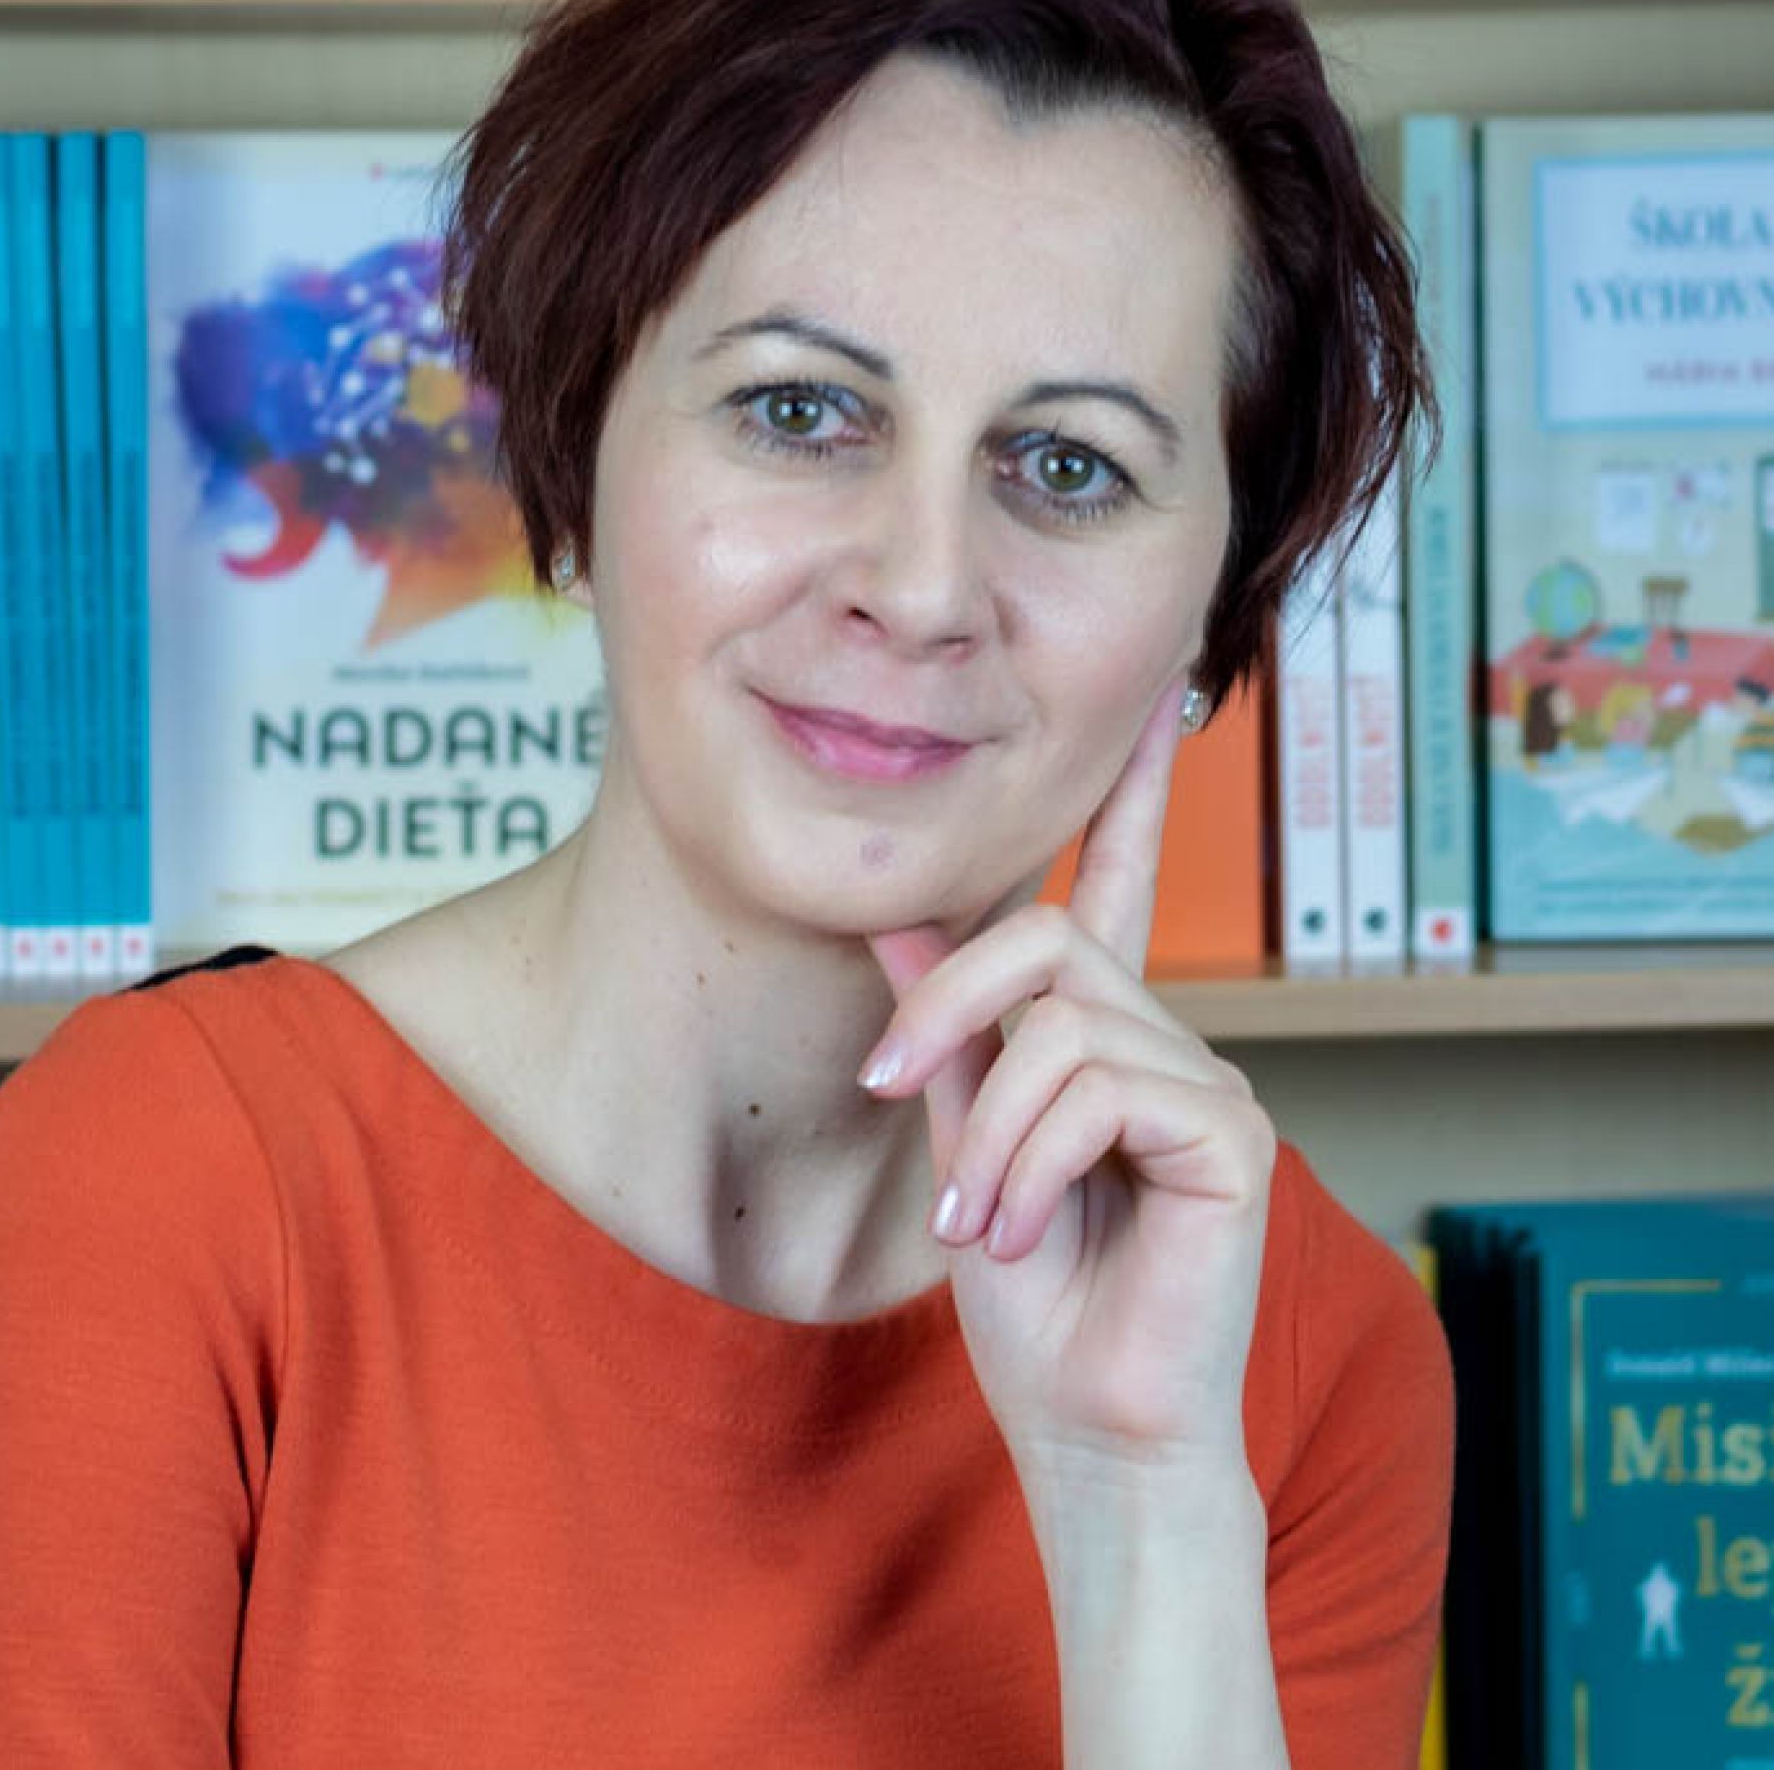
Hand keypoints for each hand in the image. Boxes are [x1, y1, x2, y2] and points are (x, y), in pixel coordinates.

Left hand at [862, 676, 1276, 1486]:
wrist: (1093, 1429)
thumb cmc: (1037, 1303)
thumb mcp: (965, 1146)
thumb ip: (949, 1035)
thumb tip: (899, 922)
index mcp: (1105, 1040)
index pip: (1116, 888)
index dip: (1133, 792)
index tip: (1157, 693)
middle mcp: (1165, 1043)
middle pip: (1045, 942)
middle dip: (946, 1010)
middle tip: (891, 1093)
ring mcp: (1207, 1084)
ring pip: (1062, 1024)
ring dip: (991, 1133)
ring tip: (980, 1225)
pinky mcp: (1231, 1133)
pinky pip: (1100, 1089)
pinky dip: (1033, 1164)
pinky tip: (1025, 1236)